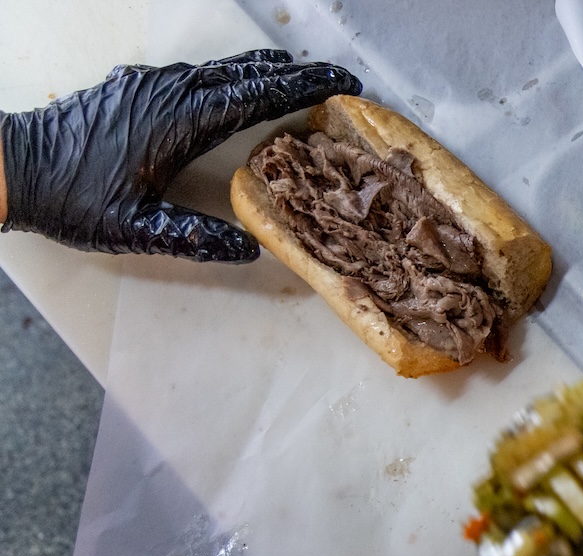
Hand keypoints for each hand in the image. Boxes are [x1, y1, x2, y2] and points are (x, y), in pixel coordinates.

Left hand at [0, 51, 359, 260]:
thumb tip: (249, 249)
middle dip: (291, 74)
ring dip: (258, 71)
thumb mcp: (136, 230)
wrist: (10, 166)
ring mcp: (147, 86)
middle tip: (332, 77)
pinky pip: (191, 74)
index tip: (339, 83)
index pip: (254, 97)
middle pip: (242, 73)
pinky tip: (228, 86)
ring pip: (216, 69)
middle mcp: (167, 94)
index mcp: (178, 123)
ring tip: (289, 75)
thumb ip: (194, 238)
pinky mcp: (131, 88)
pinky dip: (223, 76)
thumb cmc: (70, 200)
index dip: (301, 89)